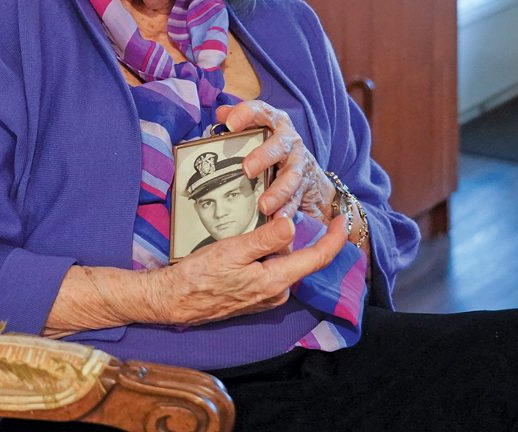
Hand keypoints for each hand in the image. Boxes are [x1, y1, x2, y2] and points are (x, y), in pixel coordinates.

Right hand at [158, 214, 347, 325]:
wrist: (175, 300)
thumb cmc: (200, 275)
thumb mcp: (233, 250)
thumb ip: (266, 239)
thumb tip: (292, 225)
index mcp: (276, 281)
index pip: (317, 258)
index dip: (335, 238)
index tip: (342, 219)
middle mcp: (277, 293)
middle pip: (296, 257)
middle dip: (287, 236)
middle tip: (267, 217)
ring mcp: (266, 297)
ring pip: (281, 263)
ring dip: (272, 247)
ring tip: (246, 235)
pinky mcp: (254, 297)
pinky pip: (269, 272)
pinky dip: (264, 257)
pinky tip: (243, 249)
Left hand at [216, 101, 337, 222]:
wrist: (309, 173)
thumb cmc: (273, 149)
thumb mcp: (258, 131)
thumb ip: (238, 121)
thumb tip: (219, 114)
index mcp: (275, 123)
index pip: (261, 112)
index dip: (246, 115)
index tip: (230, 124)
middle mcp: (289, 141)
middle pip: (279, 146)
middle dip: (263, 157)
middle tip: (246, 170)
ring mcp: (299, 164)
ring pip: (291, 176)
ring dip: (277, 191)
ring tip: (264, 205)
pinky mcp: (304, 186)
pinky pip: (296, 199)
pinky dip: (287, 210)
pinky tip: (278, 219)